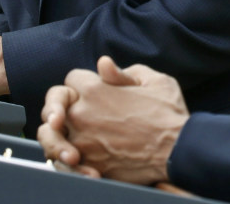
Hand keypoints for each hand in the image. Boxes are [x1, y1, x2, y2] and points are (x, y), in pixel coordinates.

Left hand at [38, 56, 189, 185]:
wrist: (178, 150)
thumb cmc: (169, 114)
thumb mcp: (154, 80)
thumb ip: (123, 72)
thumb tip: (103, 64)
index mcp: (96, 89)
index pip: (72, 79)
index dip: (82, 83)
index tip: (91, 91)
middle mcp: (82, 114)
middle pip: (53, 105)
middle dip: (58, 107)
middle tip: (66, 114)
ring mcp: (83, 141)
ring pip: (50, 136)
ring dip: (55, 135)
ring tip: (67, 137)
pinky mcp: (89, 164)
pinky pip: (62, 162)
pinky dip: (66, 160)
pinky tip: (77, 159)